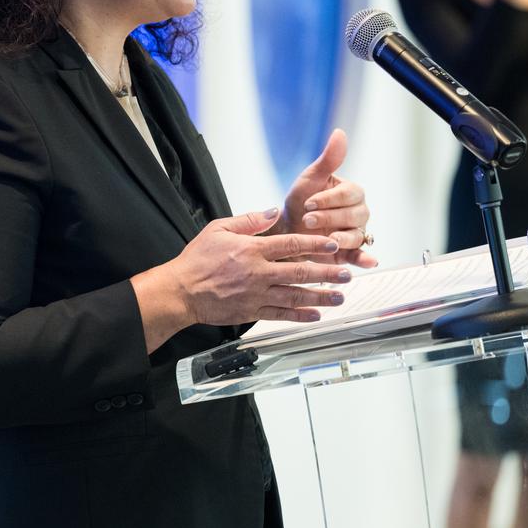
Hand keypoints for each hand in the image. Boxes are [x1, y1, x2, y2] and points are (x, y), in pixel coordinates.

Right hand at [160, 208, 352, 325]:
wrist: (181, 291)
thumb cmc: (197, 259)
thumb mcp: (219, 229)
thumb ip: (249, 220)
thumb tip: (274, 211)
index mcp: (252, 249)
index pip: (291, 244)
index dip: (315, 243)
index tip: (333, 244)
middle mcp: (258, 272)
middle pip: (300, 271)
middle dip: (327, 273)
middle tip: (346, 274)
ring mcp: (256, 294)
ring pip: (295, 296)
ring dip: (320, 296)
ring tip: (339, 297)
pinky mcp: (251, 311)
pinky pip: (281, 314)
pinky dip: (300, 316)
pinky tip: (316, 315)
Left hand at [274, 129, 377, 268]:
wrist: (287, 230)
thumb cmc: (300, 201)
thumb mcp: (310, 178)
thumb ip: (328, 160)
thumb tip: (340, 133)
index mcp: (352, 192)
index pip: (350, 194)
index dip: (330, 198)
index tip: (308, 202)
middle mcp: (358, 213)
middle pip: (355, 215)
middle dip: (331, 217)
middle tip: (308, 220)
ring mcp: (356, 233)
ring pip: (357, 236)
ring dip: (342, 238)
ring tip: (328, 241)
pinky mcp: (349, 253)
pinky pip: (361, 256)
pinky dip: (365, 260)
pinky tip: (367, 263)